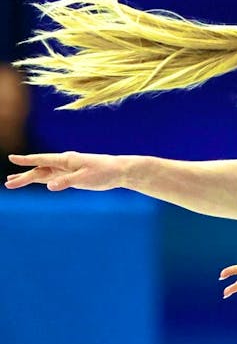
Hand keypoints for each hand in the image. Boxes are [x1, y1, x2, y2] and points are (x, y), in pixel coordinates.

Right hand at [5, 151, 125, 190]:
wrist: (119, 171)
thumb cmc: (104, 172)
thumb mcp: (85, 178)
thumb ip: (66, 181)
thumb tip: (48, 186)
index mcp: (66, 160)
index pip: (42, 160)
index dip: (27, 160)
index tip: (12, 158)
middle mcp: (64, 163)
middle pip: (39, 170)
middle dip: (23, 176)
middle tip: (8, 184)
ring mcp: (66, 169)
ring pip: (43, 174)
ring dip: (28, 177)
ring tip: (12, 182)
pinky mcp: (71, 176)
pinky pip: (52, 177)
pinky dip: (40, 179)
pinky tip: (33, 181)